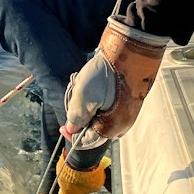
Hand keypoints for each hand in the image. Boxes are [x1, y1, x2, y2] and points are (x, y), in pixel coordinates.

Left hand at [64, 17, 167, 145]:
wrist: (131, 51)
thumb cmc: (108, 74)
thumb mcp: (84, 96)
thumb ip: (76, 117)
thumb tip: (72, 130)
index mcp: (111, 128)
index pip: (86, 142)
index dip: (72, 135)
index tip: (63, 126)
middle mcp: (121, 125)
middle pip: (93, 130)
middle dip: (81, 118)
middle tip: (76, 100)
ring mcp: (127, 114)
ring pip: (100, 119)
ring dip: (89, 108)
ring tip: (86, 89)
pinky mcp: (129, 103)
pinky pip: (109, 109)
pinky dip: (98, 101)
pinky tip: (96, 86)